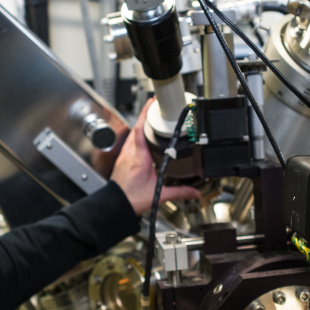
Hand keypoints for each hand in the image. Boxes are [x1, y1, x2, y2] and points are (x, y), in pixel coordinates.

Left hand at [111, 99, 200, 214]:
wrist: (116, 205)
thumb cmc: (132, 199)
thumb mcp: (159, 195)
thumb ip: (179, 192)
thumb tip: (194, 192)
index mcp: (140, 159)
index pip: (140, 129)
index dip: (145, 114)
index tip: (152, 103)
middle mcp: (130, 154)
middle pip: (136, 127)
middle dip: (145, 115)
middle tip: (155, 106)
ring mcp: (124, 156)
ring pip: (132, 134)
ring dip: (140, 125)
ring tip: (150, 119)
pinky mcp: (122, 160)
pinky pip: (129, 142)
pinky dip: (136, 136)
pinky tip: (142, 138)